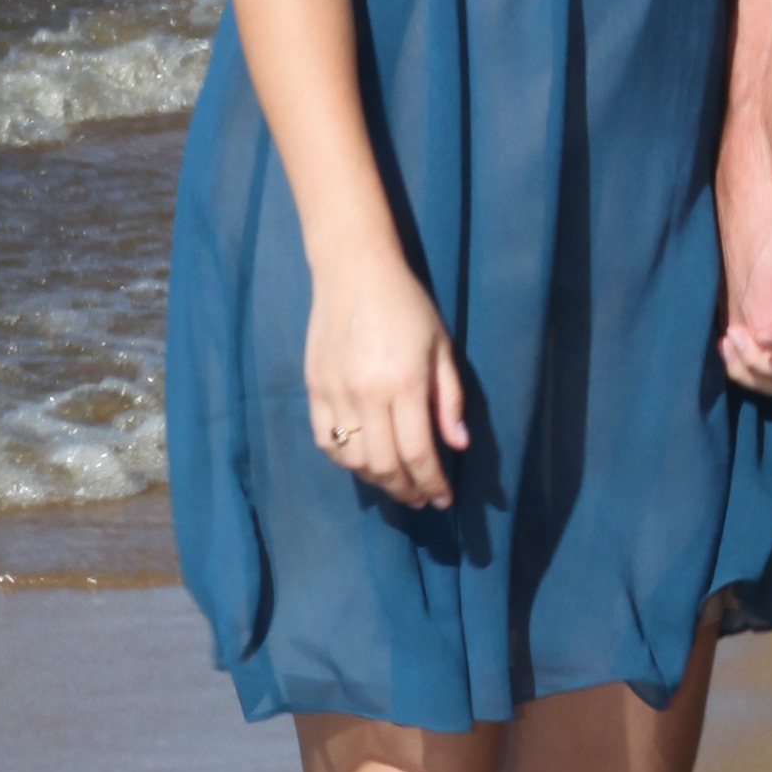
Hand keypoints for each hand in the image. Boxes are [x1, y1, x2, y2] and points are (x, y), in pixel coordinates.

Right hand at [306, 248, 468, 507]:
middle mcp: (368, 395)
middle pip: (385, 466)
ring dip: (377, 480)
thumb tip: (457, 445)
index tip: (443, 499)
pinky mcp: (313, 388)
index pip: (419, 453)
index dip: (433, 484)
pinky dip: (345, 460)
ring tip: (396, 481)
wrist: (354, 271)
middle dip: (407, 490)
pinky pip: (326, 441)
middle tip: (421, 498)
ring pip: (353, 461)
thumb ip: (450, 399)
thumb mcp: (442, 347)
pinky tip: (362, 461)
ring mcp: (335, 393)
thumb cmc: (407, 306)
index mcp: (405, 384)